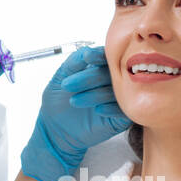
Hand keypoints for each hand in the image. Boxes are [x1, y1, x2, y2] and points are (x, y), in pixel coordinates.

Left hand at [19, 46, 130, 180]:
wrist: (56, 129)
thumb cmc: (58, 101)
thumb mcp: (60, 76)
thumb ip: (74, 62)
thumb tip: (88, 52)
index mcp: (100, 67)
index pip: (108, 56)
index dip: (100, 56)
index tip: (88, 58)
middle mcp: (112, 81)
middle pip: (111, 72)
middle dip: (89, 77)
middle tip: (67, 85)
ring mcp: (119, 98)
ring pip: (117, 91)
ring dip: (95, 94)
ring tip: (74, 101)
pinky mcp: (122, 117)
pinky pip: (124, 110)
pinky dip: (111, 108)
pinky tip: (97, 110)